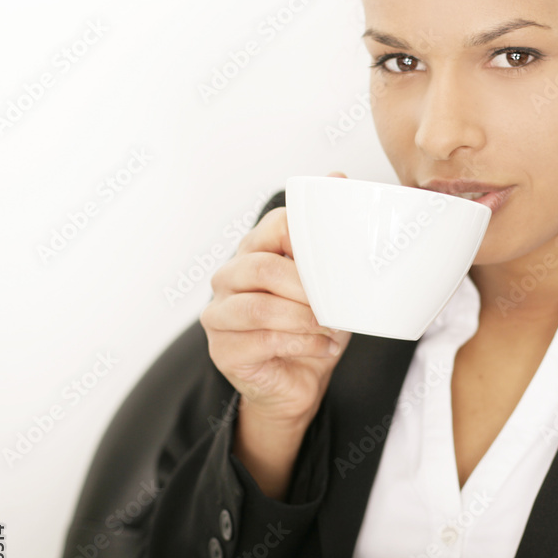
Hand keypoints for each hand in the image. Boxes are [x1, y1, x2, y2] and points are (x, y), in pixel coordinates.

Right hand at [200, 173, 353, 496]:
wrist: (299, 382)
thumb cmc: (312, 326)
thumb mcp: (330, 281)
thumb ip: (329, 236)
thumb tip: (338, 176)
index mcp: (255, 250)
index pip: (276, 224)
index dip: (309, 237)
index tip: (337, 258)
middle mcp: (228, 277)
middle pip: (262, 268)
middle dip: (306, 288)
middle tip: (334, 304)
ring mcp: (219, 314)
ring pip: (260, 308)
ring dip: (305, 319)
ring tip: (330, 328)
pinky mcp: (222, 351)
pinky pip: (263, 341)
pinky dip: (303, 344)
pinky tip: (323, 347)